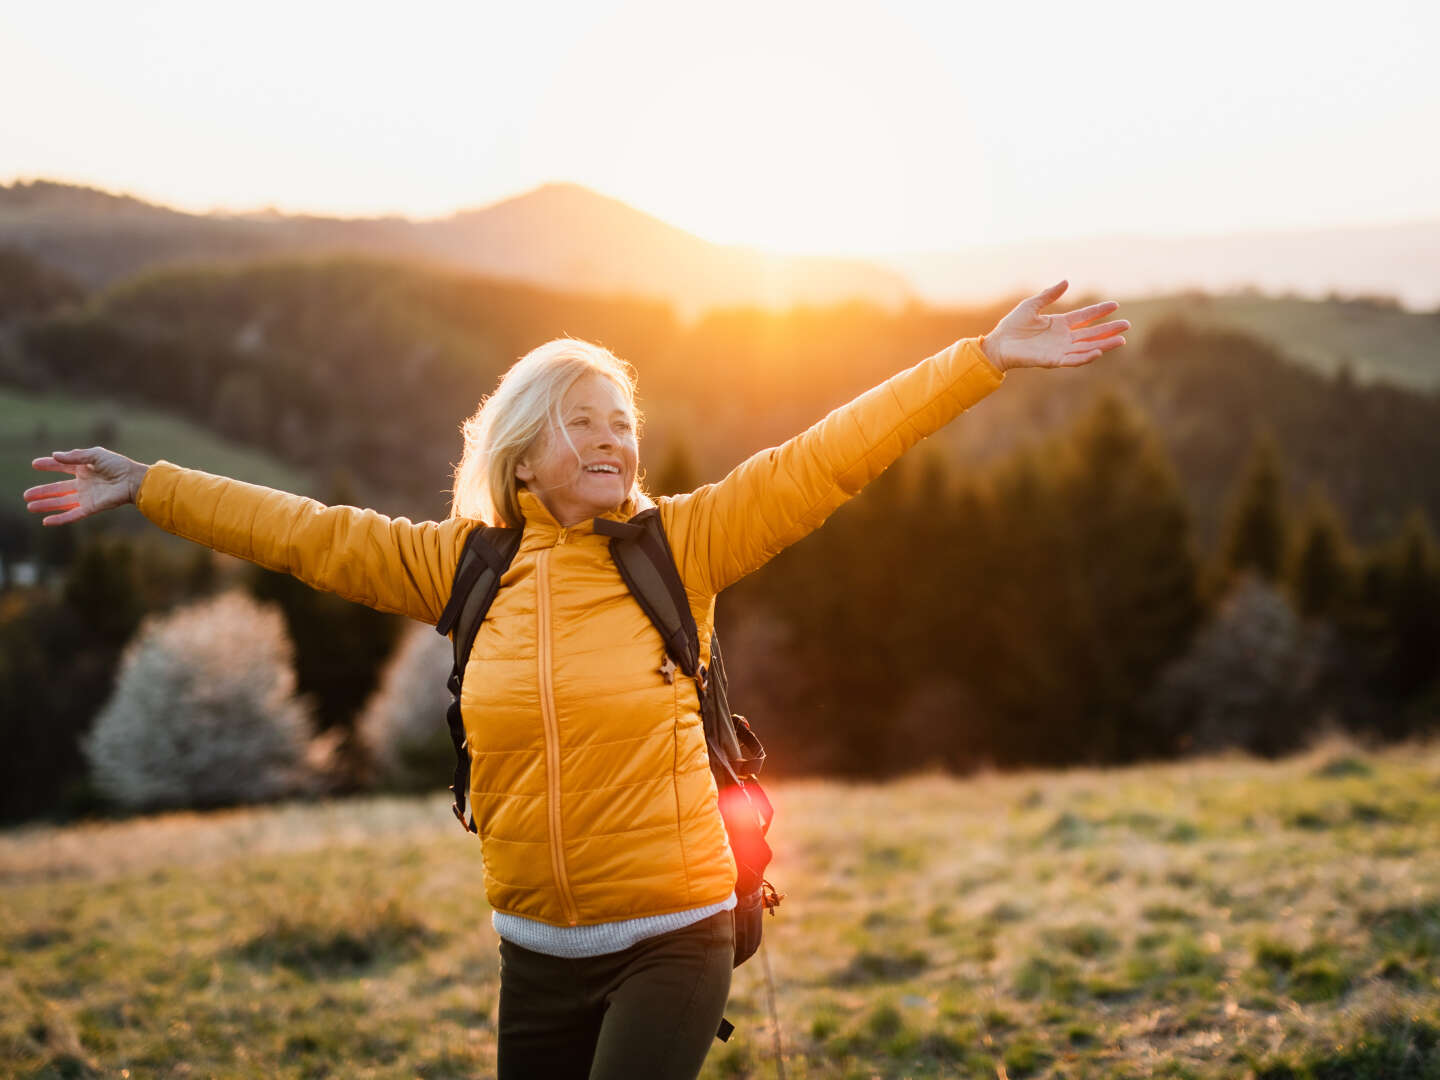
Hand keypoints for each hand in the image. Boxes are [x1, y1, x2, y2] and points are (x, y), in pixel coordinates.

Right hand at [24, 447, 149, 525]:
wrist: (134, 480)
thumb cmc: (118, 465)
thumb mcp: (95, 455)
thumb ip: (75, 456)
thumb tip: (55, 455)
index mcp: (84, 468)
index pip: (62, 467)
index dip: (49, 465)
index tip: (35, 464)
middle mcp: (83, 483)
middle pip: (58, 488)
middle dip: (42, 491)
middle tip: (25, 495)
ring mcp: (86, 496)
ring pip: (61, 502)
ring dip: (46, 505)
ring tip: (30, 506)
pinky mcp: (91, 507)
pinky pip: (72, 514)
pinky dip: (60, 519)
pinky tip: (46, 521)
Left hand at [980, 280, 1128, 371]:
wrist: (998, 344)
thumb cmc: (1012, 326)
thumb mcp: (1031, 306)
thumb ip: (1049, 295)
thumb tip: (1066, 281)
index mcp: (1059, 324)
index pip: (1085, 317)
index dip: (1099, 311)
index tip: (1115, 305)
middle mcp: (1063, 338)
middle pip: (1091, 333)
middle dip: (1109, 330)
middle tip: (1127, 325)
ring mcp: (1059, 349)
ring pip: (1087, 347)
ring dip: (1104, 344)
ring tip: (1121, 340)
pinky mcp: (1052, 360)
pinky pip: (1072, 359)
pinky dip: (1086, 357)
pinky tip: (1098, 351)